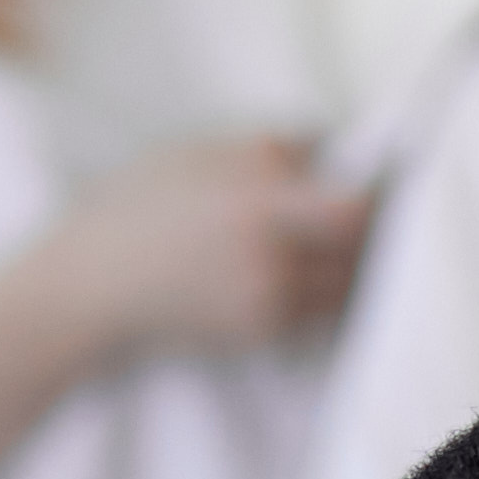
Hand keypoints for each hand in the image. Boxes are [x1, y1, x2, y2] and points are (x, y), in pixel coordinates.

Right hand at [33, 133, 373, 365]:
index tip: (385, 173)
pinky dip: (331, 287)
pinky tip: (316, 266)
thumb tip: (341, 146)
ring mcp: (267, 295)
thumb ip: (274, 149)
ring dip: (358, 258)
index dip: (381, 189)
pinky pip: (323, 307)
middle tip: (381, 202)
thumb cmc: (140, 206)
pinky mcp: (263, 331)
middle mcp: (267, 247)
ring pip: (350, 278)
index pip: (354, 202)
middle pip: (361, 240)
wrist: (92, 285)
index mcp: (253, 191)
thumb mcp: (200, 152)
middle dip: (376, 221)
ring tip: (346, 234)